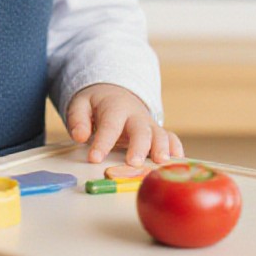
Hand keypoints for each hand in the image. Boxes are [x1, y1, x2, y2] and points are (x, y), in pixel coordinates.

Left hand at [66, 83, 183, 166]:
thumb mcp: (81, 105)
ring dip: (162, 148)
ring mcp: (149, 125)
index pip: (109, 125)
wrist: (115, 93)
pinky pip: (171, 138)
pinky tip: (178, 161)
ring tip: (161, 162)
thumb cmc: (96, 104)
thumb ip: (78, 119)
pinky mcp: (158, 133)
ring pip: (159, 134)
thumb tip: (80, 136)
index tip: (94, 158)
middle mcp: (135, 116)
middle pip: (140, 130)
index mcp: (115, 108)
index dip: (102, 142)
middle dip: (138, 146)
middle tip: (133, 162)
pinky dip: (176, 149)